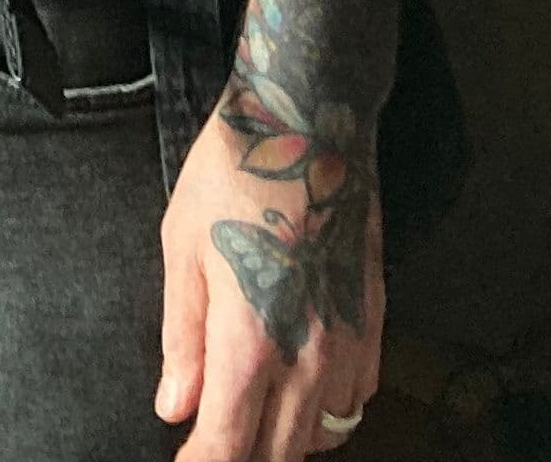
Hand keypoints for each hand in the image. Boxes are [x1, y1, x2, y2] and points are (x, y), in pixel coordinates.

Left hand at [157, 90, 384, 460]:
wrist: (311, 121)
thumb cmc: (235, 174)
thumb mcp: (181, 247)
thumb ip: (181, 339)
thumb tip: (175, 408)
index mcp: (250, 342)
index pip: (228, 448)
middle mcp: (307, 357)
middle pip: (276, 454)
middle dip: (239, 456)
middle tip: (207, 439)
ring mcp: (348, 345)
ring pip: (320, 436)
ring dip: (282, 439)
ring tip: (249, 413)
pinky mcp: (375, 326)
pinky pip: (354, 401)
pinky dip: (325, 412)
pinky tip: (297, 387)